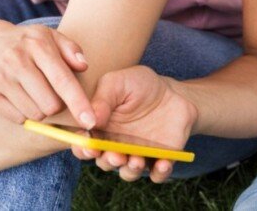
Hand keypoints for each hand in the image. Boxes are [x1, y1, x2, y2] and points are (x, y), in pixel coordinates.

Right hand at [0, 20, 95, 127]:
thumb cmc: (23, 42)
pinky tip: (17, 97)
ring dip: (39, 110)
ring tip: (32, 93)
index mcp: (37, 45)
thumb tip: (84, 66)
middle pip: (51, 105)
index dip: (78, 103)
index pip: (62, 80)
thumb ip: (70, 49)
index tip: (90, 122)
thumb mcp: (48, 36)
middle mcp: (16, 60)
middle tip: (48, 92)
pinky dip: (22, 113)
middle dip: (56, 105)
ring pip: (34, 115)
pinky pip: (17, 118)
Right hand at [72, 66, 197, 183]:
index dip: (83, 148)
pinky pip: (158, 174)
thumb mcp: (117, 82)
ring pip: (128, 172)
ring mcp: (137, 155)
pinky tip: (163, 163)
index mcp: (100, 129)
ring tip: (136, 160)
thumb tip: (90, 121)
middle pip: (105, 162)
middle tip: (114, 155)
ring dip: (130, 170)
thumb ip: (101, 99)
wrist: (172, 92)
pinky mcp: (160, 159)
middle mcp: (115, 146)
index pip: (84, 145)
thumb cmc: (139, 85)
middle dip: (108, 161)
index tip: (89, 145)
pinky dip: (159, 173)